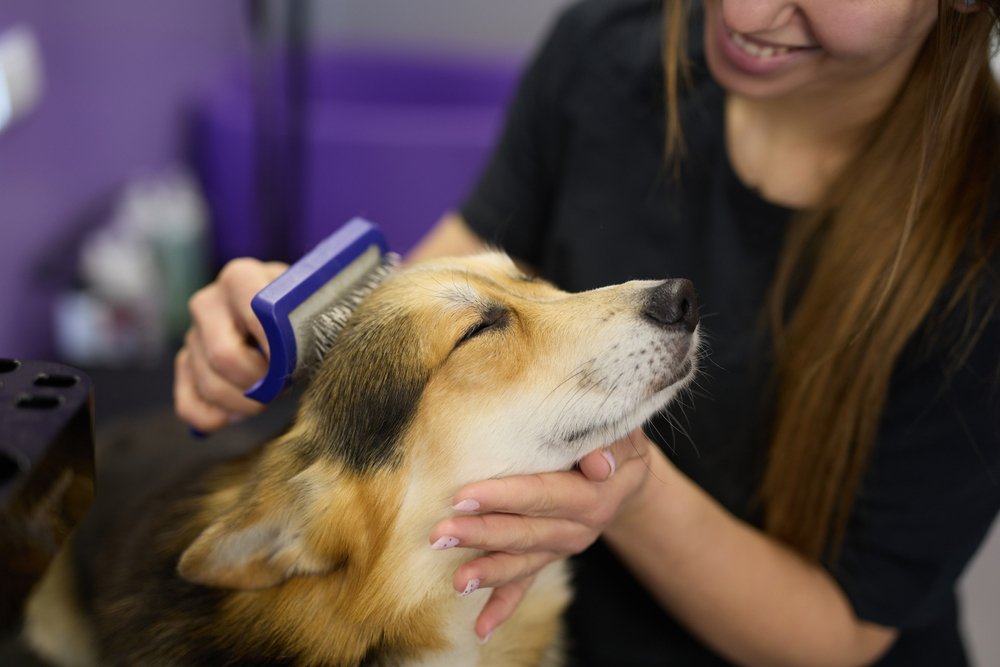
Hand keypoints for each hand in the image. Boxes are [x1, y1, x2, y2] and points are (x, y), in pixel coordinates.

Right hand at [174, 258, 287, 431]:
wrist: (287, 311)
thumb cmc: (301, 309)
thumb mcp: (307, 303)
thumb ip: (304, 321)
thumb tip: (297, 356)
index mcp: (240, 277)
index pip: (253, 317)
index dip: (275, 351)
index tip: (292, 368)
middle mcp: (208, 302)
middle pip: (224, 357)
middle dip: (259, 384)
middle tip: (283, 388)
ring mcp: (192, 334)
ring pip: (210, 385)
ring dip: (245, 405)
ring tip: (269, 398)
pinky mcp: (184, 365)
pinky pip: (188, 405)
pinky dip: (212, 419)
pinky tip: (236, 416)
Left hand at [429, 429, 653, 641]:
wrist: (626, 476)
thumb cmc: (615, 446)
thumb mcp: (624, 437)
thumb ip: (613, 446)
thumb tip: (597, 463)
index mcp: (593, 497)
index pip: (543, 495)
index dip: (504, 496)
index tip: (464, 496)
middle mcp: (578, 530)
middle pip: (525, 533)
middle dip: (481, 534)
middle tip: (441, 533)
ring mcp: (561, 548)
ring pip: (521, 562)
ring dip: (487, 572)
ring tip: (456, 581)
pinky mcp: (549, 557)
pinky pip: (526, 584)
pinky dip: (503, 605)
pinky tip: (481, 629)